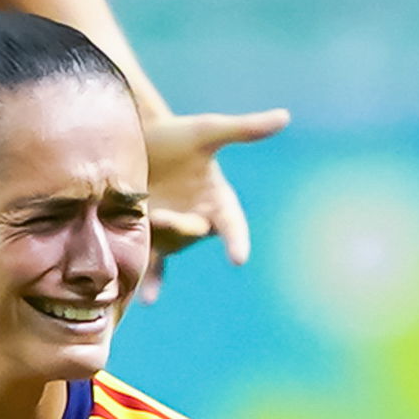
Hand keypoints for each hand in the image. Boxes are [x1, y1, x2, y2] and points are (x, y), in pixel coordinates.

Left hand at [140, 106, 288, 294]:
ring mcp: (173, 231)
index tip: (238, 258)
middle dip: (179, 228)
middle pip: (193, 234)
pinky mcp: (148, 236)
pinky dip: (152, 280)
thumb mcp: (207, 131)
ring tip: (143, 222)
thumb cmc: (175, 135)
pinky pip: (154, 262)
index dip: (235, 240)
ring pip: (170, 246)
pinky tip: (147, 301)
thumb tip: (284, 116)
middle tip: (159, 215)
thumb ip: (244, 129)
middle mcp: (198, 219)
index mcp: (218, 200)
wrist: (134, 137)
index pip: (232, 224)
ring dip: (158, 242)